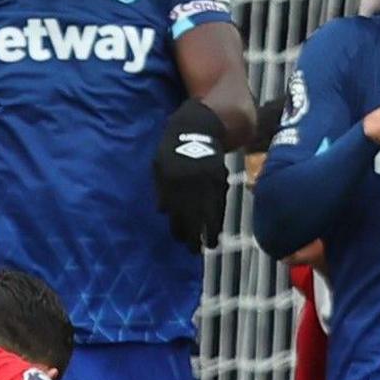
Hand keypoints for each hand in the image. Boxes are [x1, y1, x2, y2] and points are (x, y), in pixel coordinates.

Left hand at [154, 99, 229, 248]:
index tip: (179, 240)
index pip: (175, 212)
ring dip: (210, 230)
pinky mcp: (220, 178)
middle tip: (194, 251)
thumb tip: (162, 211)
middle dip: (193, 236)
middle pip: (192, 216)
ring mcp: (206, 181)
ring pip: (209, 211)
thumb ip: (161, 189)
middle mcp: (190, 184)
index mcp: (172, 182)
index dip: (178, 228)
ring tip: (210, 245)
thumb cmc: (171, 149)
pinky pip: (220, 202)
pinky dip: (219, 216)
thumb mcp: (159, 166)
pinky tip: (218, 227)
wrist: (196, 128)